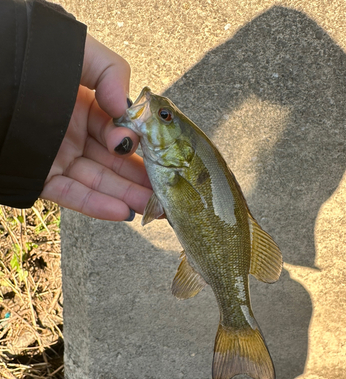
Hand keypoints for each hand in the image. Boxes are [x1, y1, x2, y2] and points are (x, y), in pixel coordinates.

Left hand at [40, 34, 151, 220]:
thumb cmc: (34, 63)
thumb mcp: (82, 54)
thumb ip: (112, 72)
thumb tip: (127, 109)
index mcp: (85, 109)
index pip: (118, 132)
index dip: (133, 143)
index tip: (141, 147)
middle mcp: (75, 137)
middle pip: (114, 163)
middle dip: (141, 179)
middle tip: (166, 192)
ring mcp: (59, 160)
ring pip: (98, 183)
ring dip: (126, 197)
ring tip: (153, 209)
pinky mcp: (42, 179)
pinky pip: (72, 195)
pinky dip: (96, 205)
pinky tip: (121, 212)